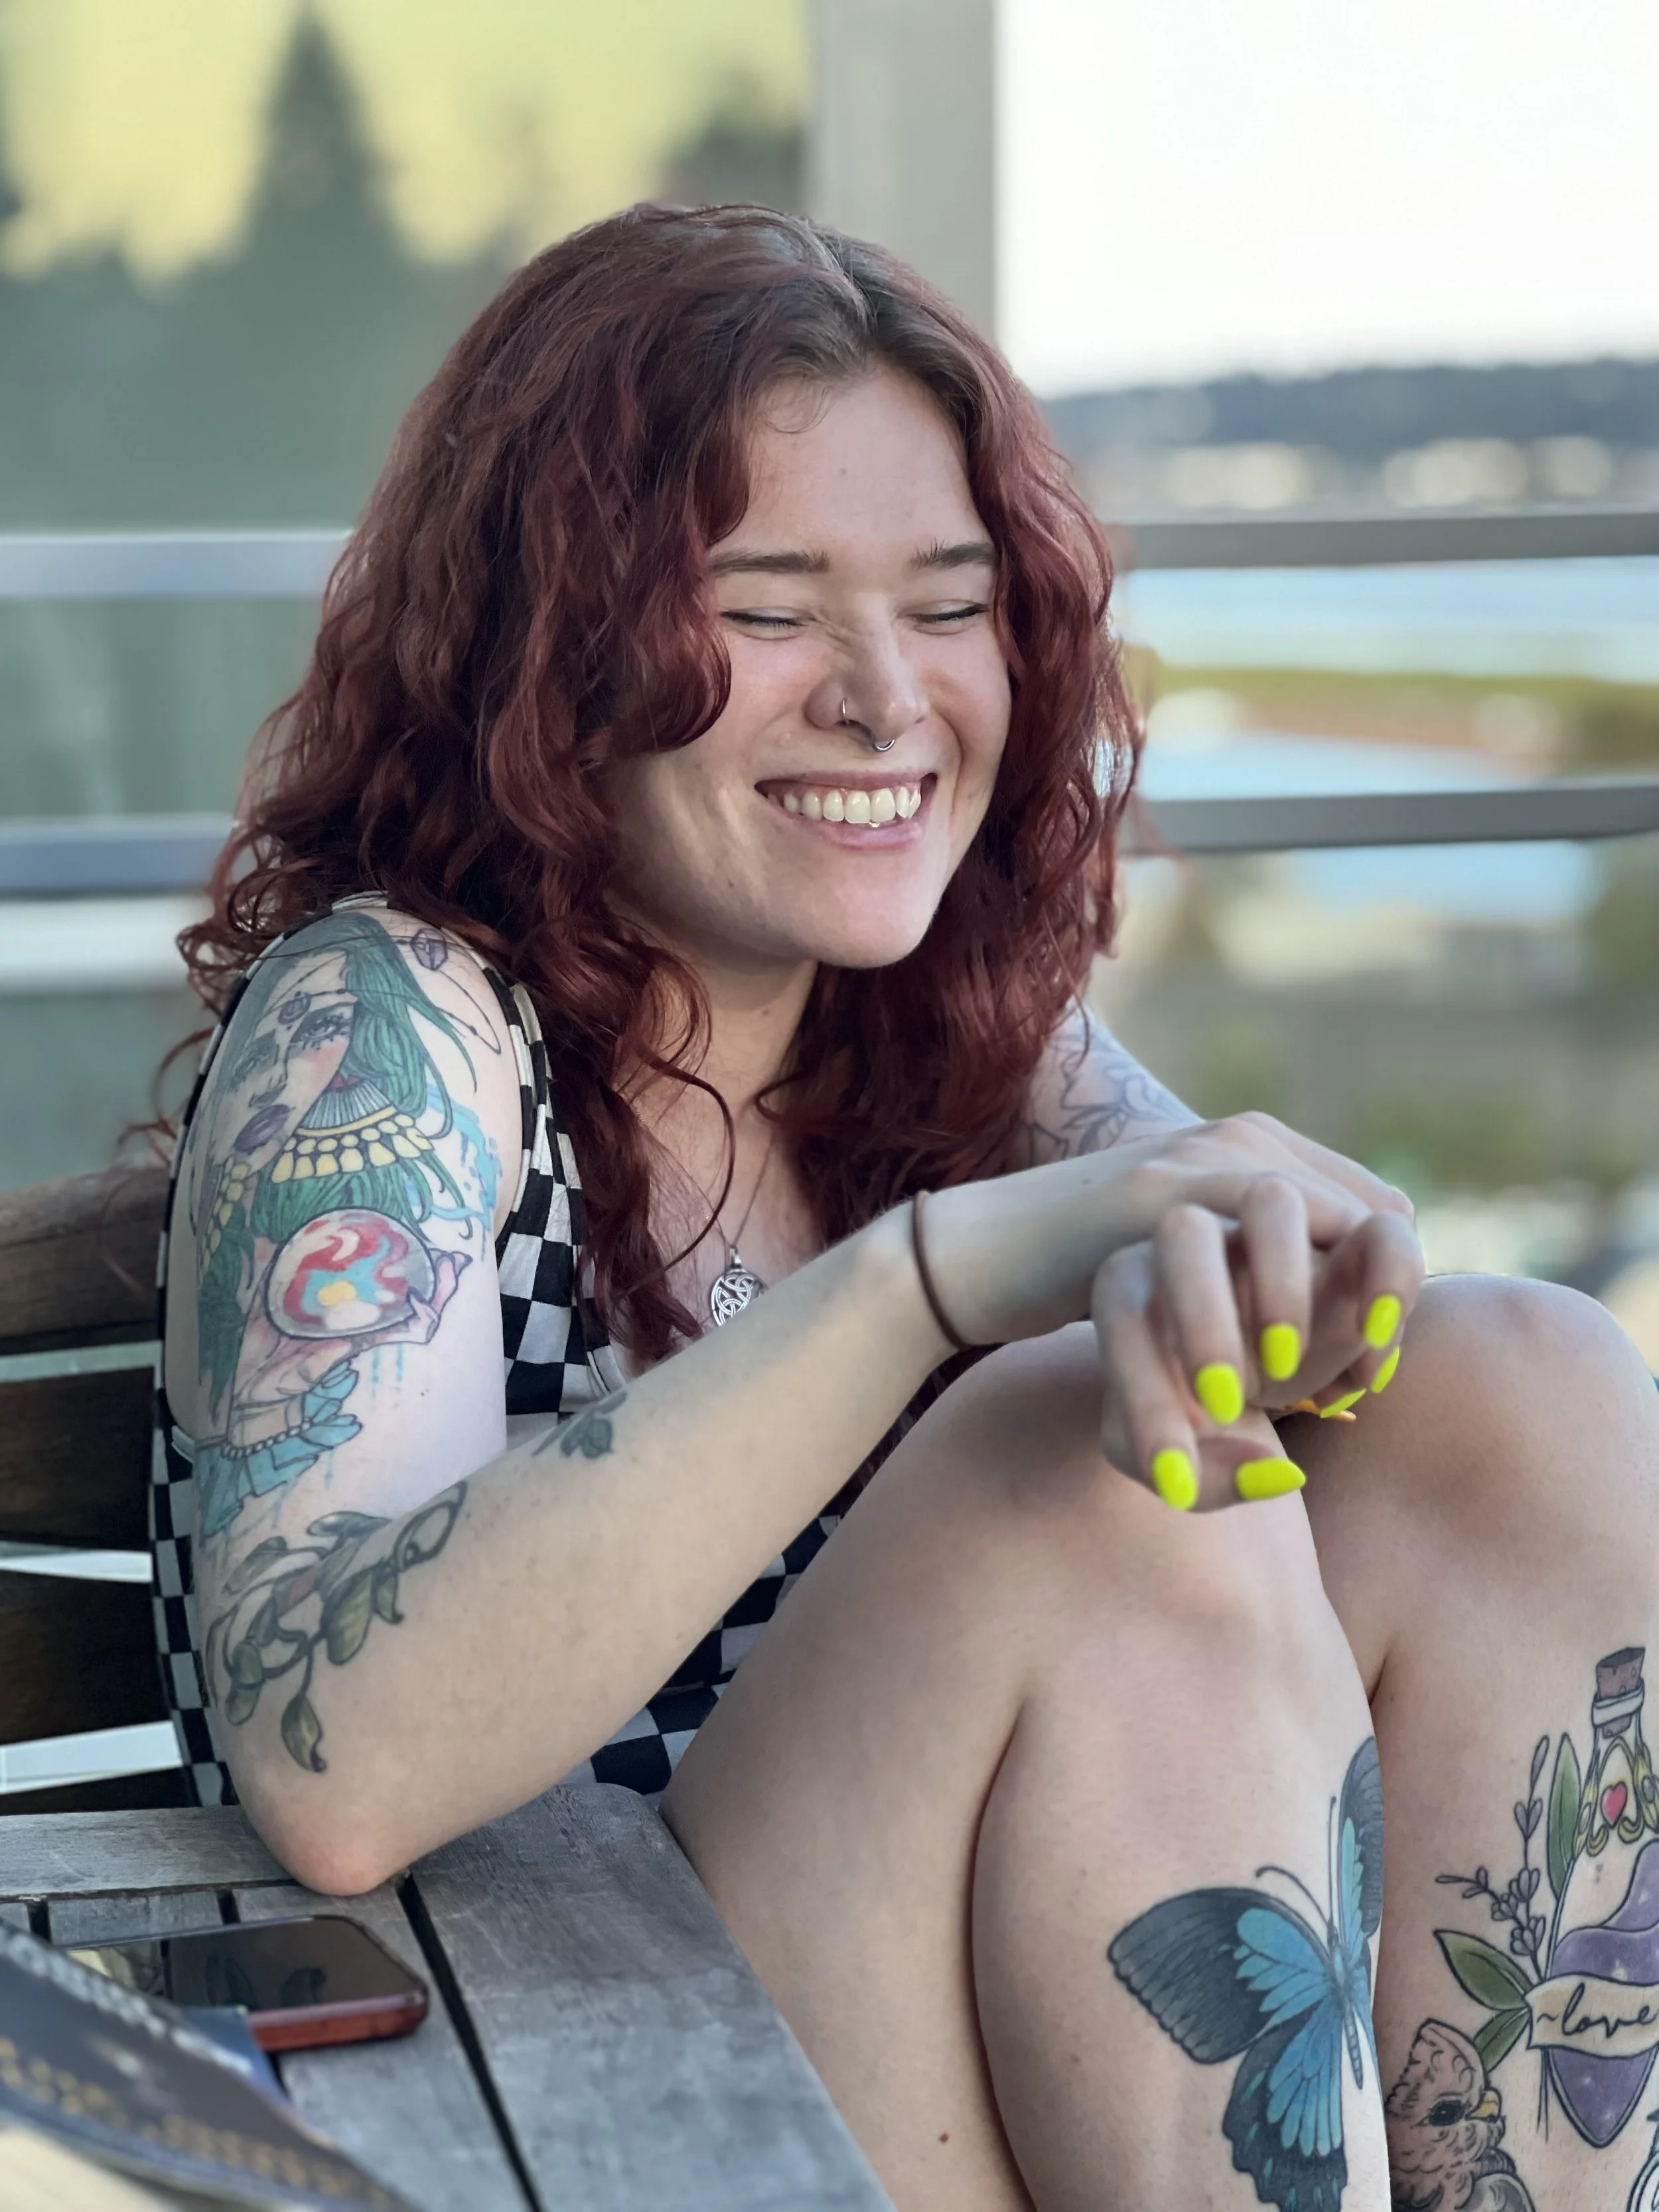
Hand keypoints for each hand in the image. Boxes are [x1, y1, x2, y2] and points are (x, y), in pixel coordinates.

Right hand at [923, 1111, 1416, 1349]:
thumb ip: (1265, 1287)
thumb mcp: (1197, 1280)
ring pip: (1331, 1221)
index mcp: (1265, 1154)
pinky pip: (1259, 1225)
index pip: (1384, 1216)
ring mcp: (1203, 1154)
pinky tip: (1257, 1374)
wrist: (981, 1257)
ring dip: (1339, 1312)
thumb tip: (1353, 1354)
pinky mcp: (1157, 1189)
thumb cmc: (1090, 1281)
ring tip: (1310, 1388)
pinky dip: (1279, 1301)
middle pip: (1379, 1221)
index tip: (1357, 1381)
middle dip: (1378, 1315)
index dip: (1389, 1301)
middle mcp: (1246, 1139)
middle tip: (1346, 1395)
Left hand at [1090, 1188, 1422, 1511]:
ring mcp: (1274, 1233)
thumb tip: (1277, 1473)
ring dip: (1284, 1284)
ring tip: (1288, 1372)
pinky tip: (1372, 1372)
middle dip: (1204, 1317)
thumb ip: (1204, 1479)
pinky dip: (1390, 1285)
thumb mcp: (1174, 1464)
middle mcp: (1199, 1243)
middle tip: (1224, 1403)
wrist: (1249, 1371)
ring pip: (1274, 1201)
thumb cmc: (1191, 1414)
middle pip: (1185, 1230)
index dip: (1144, 1399)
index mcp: (1134, 1285)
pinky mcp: (1351, 1239)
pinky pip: (1379, 1230)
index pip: (1125, 1313)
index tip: (1176, 1477)